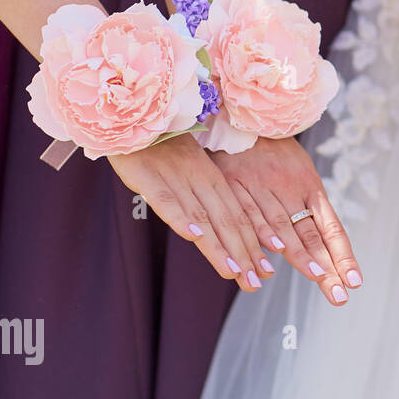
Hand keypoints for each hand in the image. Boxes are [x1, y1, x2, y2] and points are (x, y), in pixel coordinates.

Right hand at [108, 134, 272, 291]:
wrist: (133, 116)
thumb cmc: (160, 146)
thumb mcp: (189, 171)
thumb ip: (204, 197)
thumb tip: (217, 230)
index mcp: (213, 179)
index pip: (238, 217)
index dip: (252, 245)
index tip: (266, 271)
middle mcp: (200, 181)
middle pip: (227, 222)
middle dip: (243, 255)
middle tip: (256, 282)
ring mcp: (176, 179)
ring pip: (202, 217)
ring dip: (219, 246)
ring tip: (234, 271)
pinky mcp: (149, 177)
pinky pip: (168, 200)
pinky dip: (181, 218)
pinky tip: (194, 237)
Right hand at [211, 137, 361, 306]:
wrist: (245, 119)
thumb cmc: (277, 155)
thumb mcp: (299, 175)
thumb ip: (307, 209)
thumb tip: (320, 247)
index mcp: (311, 189)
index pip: (331, 229)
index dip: (342, 256)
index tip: (354, 281)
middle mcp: (292, 190)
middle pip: (311, 235)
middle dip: (325, 267)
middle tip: (338, 294)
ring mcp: (265, 188)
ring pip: (284, 227)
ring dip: (300, 255)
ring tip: (318, 277)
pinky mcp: (237, 184)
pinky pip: (250, 213)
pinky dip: (262, 233)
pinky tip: (273, 251)